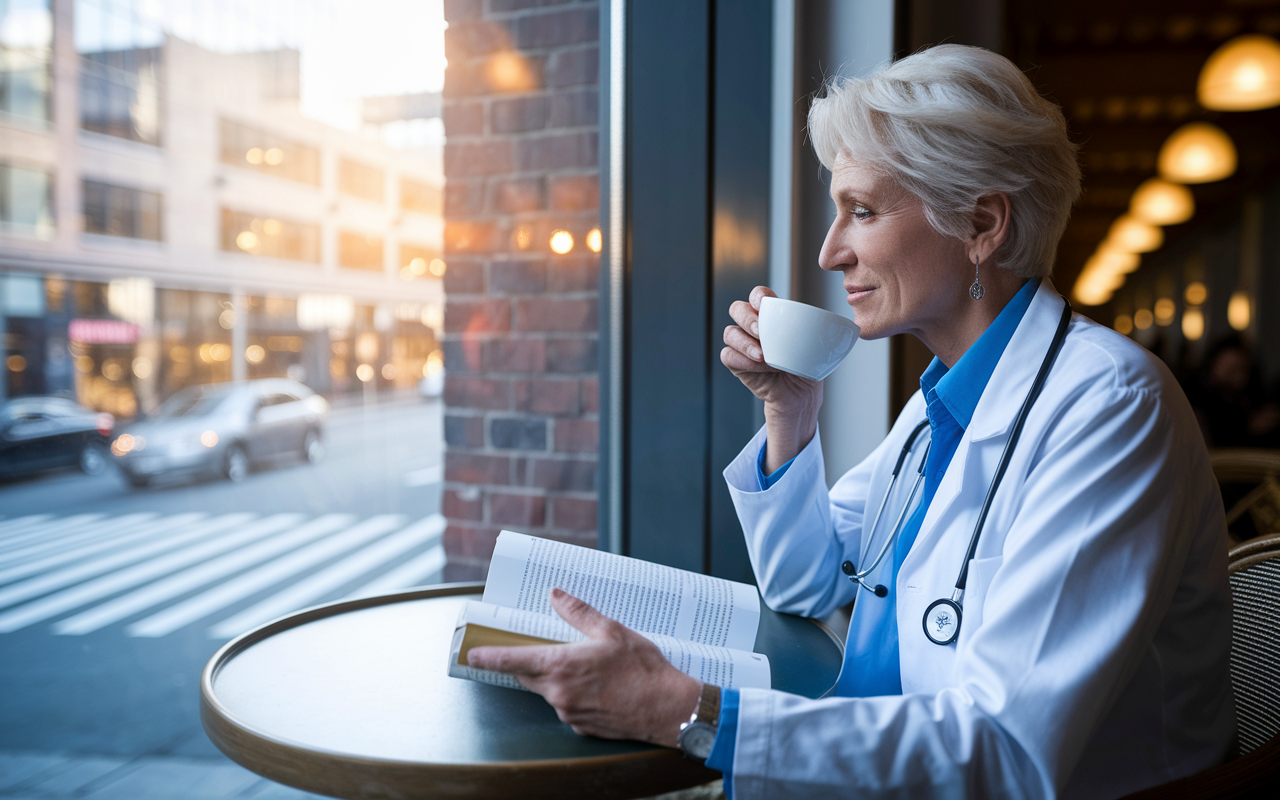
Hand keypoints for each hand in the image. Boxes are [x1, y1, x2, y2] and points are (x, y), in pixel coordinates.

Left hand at [466, 589, 701, 746]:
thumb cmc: (644, 671)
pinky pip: (568, 706)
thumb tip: (557, 596)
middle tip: (533, 646)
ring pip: (549, 691)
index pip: (512, 661)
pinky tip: (598, 684)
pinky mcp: (582, 726)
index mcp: (561, 666)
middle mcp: (559, 693)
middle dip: (528, 662)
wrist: (669, 709)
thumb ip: (579, 613)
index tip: (471, 655)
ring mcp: (569, 713)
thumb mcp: (612, 631)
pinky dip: (575, 693)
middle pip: (528, 676)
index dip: (488, 657)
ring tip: (585, 663)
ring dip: (556, 676)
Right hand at [721, 286, 822, 469]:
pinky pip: (728, 356)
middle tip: (761, 333)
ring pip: (730, 333)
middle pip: (737, 309)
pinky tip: (760, 367)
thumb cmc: (808, 367)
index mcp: (773, 315)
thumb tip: (845, 326)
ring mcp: (743, 344)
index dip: (758, 296)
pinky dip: (743, 360)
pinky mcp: (736, 363)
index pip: (758, 295)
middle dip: (747, 318)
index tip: (765, 304)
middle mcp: (754, 326)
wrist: (801, 395)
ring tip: (763, 356)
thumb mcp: (819, 347)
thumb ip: (822, 332)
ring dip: (745, 343)